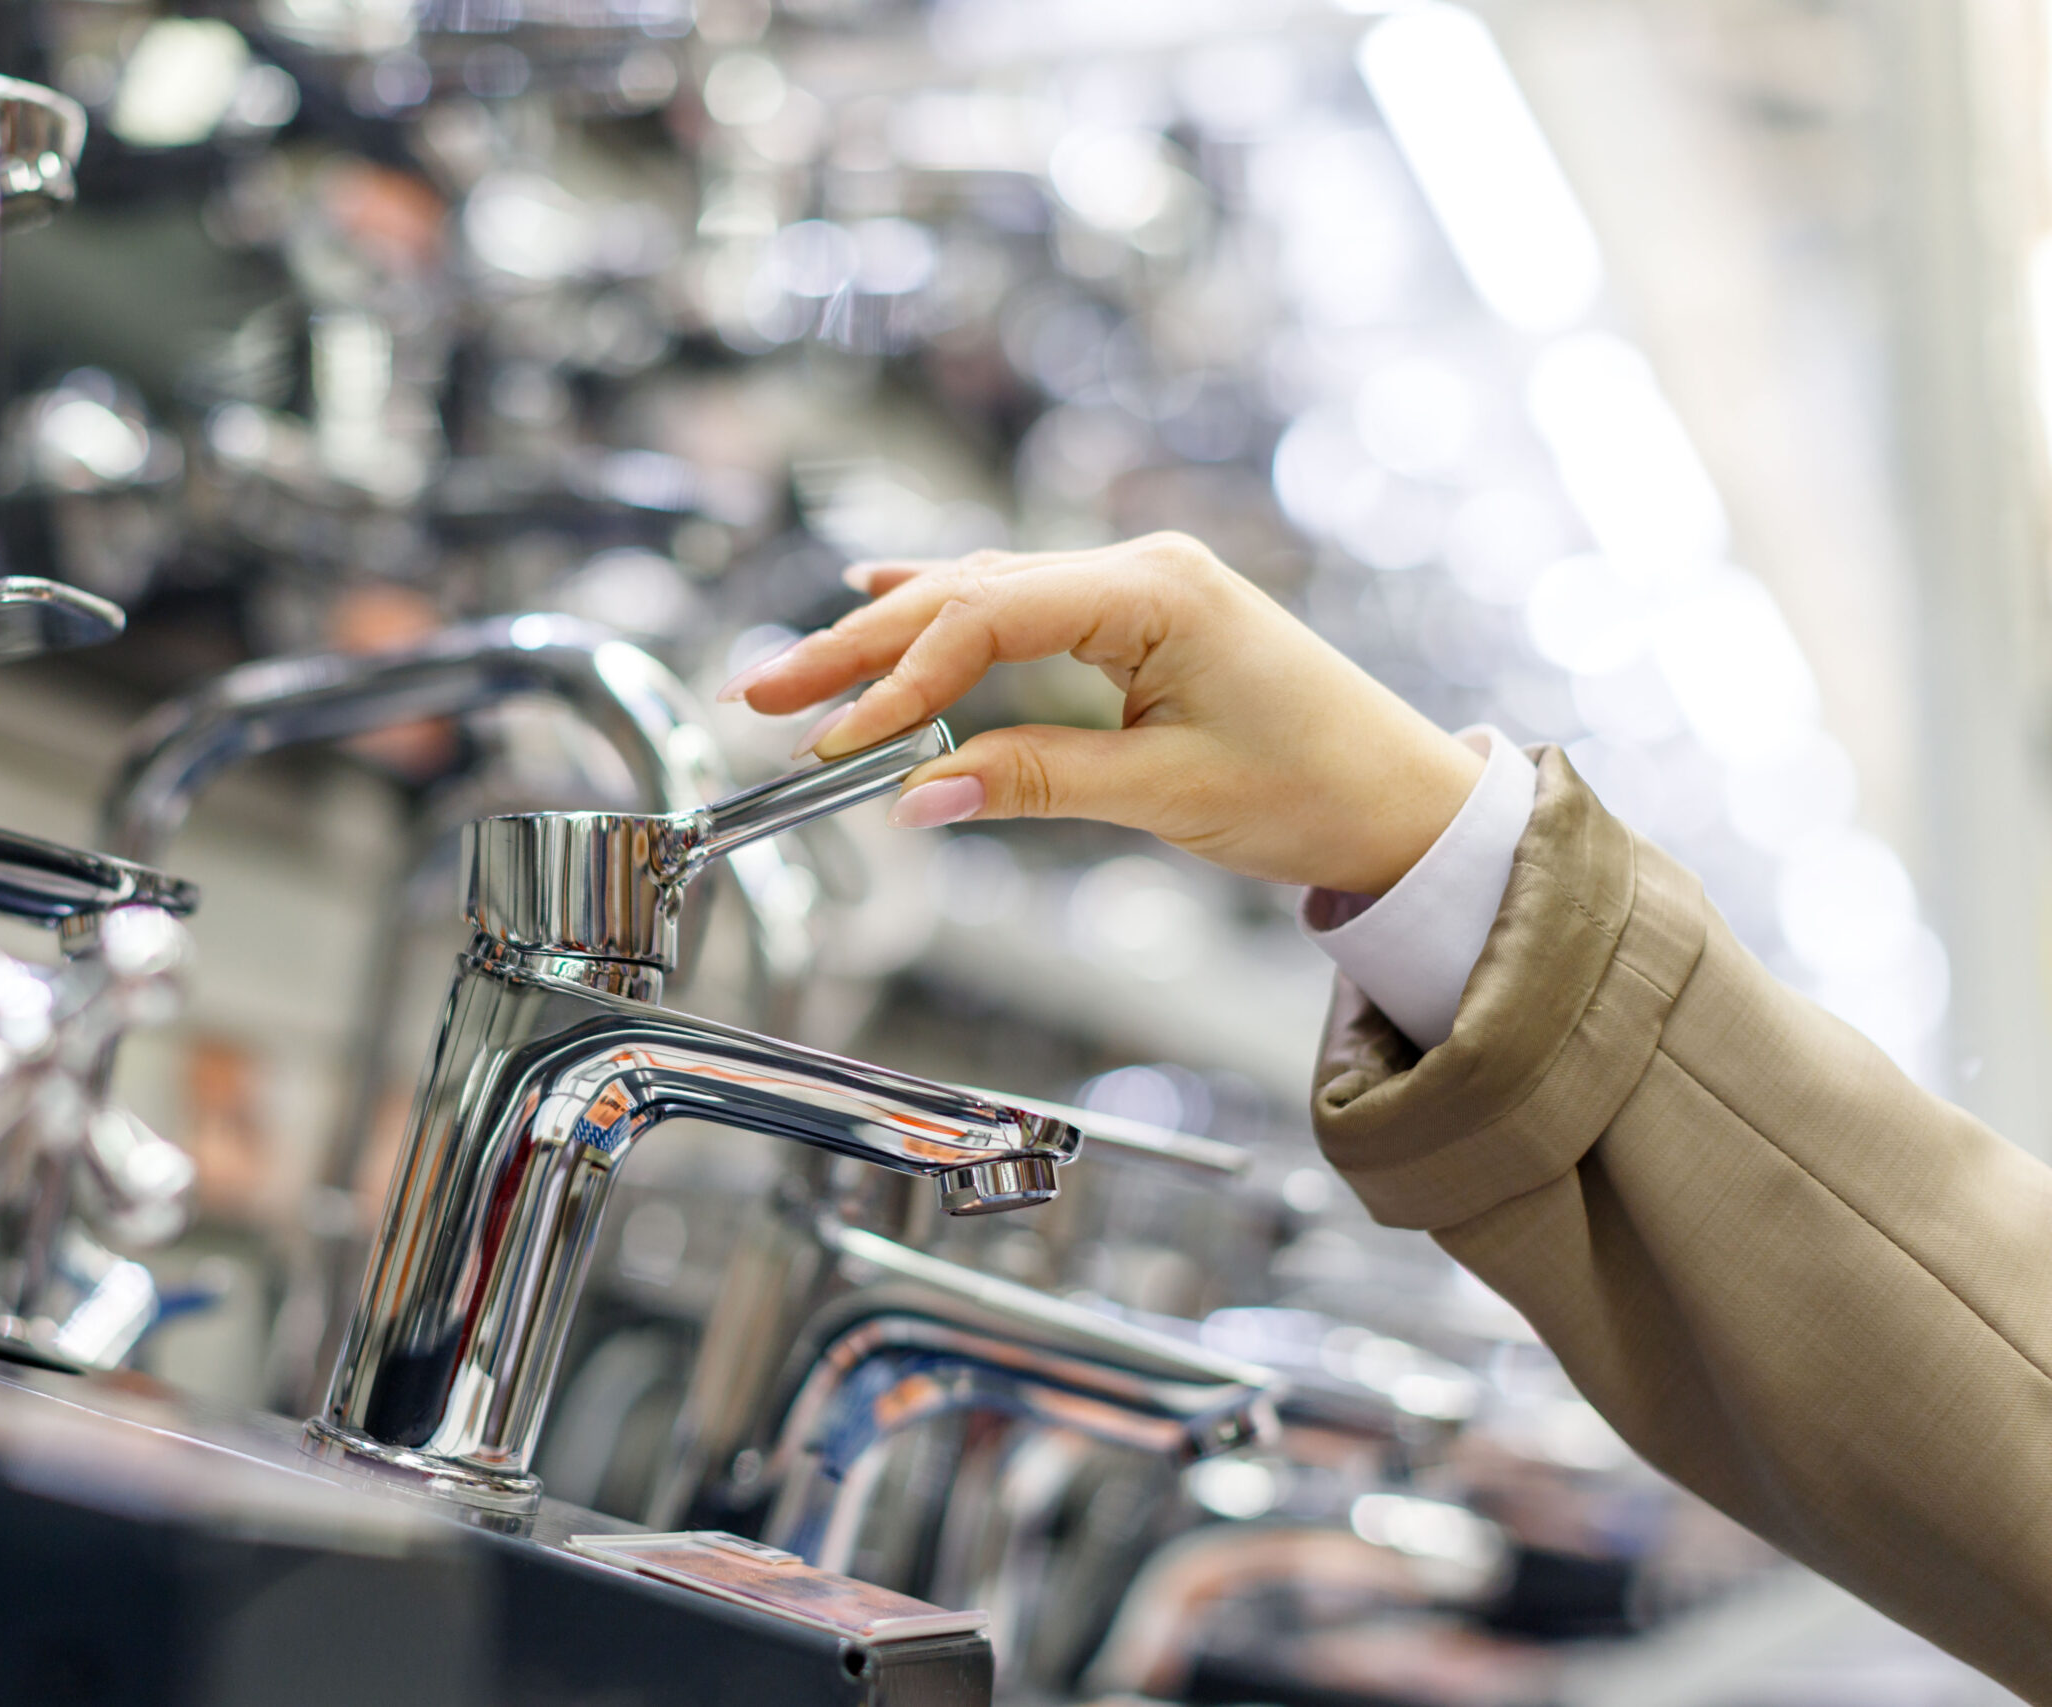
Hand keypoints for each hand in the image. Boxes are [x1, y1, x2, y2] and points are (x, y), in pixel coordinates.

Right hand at [720, 533, 1483, 896]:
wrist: (1406, 798)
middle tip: (762, 694)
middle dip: (859, 650)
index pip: (986, 618)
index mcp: (1152, 590)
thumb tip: (912, 800)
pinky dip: (947, 615)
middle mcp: (1138, 568)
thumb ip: (1032, 783)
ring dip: (889, 639)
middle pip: (965, 595)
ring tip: (797, 673)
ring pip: (981, 596)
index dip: (898, 682)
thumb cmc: (1315, 788)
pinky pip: (1018, 605)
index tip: (833, 745)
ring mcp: (1137, 586)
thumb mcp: (1165, 794)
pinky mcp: (1137, 617)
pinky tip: (885, 598)